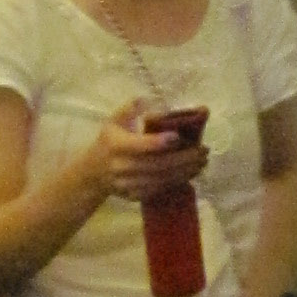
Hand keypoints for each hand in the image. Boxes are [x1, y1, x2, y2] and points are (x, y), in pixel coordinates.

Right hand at [92, 102, 209, 207]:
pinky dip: (177, 181)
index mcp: (116, 145)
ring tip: (202, 161)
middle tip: (203, 151)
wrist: (92, 175)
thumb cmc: (107, 142)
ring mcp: (129, 184)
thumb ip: (129, 109)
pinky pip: (160, 189)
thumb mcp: (113, 121)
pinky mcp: (135, 195)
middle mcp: (122, 167)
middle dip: (183, 158)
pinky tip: (191, 172)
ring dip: (185, 171)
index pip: (140, 146)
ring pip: (162, 179)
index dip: (160, 142)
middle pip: (157, 165)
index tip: (179, 136)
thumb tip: (146, 100)